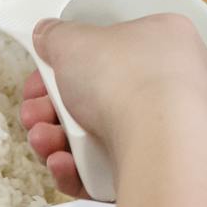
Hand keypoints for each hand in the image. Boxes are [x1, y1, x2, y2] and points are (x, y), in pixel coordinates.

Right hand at [18, 16, 206, 198]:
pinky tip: (65, 161)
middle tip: (36, 111)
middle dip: (52, 109)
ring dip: (58, 138)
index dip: (66, 63)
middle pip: (95, 97)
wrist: (162, 144)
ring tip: (45, 138)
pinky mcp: (155, 172)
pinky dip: (78, 169)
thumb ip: (56, 35)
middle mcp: (171, 87)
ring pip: (95, 137)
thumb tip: (48, 34)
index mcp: (164, 41)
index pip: (108, 50)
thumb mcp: (75, 40)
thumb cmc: (133, 84)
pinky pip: (105, 171)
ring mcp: (166, 133)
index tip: (43, 73)